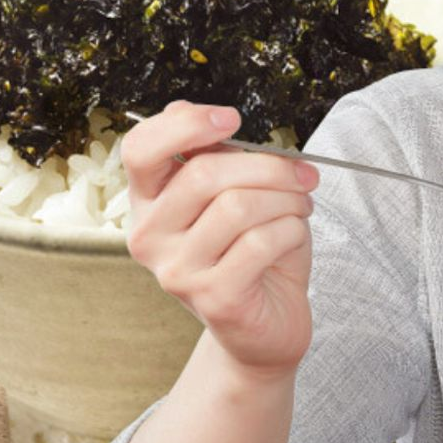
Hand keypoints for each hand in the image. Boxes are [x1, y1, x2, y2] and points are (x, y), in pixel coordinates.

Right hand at [121, 99, 320, 377]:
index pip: (140, 150)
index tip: (232, 120)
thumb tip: (201, 115)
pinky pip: (260, 242)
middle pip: (203, 173)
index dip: (185, 125)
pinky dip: (291, 230)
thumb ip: (215, 157)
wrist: (266, 327)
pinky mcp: (213, 297)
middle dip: (267, 166)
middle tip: (303, 174)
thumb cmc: (253, 253)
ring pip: (237, 206)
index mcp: (148, 202)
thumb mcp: (233, 195)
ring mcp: (177, 271)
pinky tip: (295, 236)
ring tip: (302, 206)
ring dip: (287, 199)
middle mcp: (150, 237)